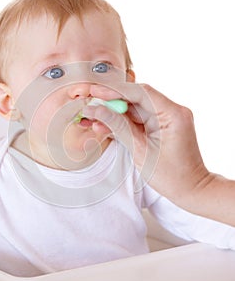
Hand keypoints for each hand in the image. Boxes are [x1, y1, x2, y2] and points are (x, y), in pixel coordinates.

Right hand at [83, 83, 234, 225]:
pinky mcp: (162, 125)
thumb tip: (96, 110)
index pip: (140, 93)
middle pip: (136, 98)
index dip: (115, 90)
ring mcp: (167, 117)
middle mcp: (172, 110)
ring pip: (134, 109)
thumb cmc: (170, 175)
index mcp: (172, 113)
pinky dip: (122, 122)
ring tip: (92, 121)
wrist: (190, 190)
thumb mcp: (139, 150)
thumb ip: (117, 126)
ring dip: (113, 114)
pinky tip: (104, 127)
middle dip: (110, 102)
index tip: (95, 92)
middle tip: (90, 105)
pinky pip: (138, 119)